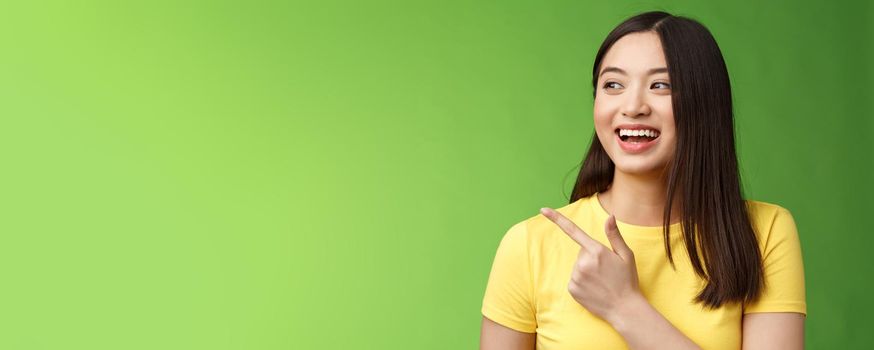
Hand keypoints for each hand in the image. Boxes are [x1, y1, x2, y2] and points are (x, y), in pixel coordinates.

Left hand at [540, 207, 641, 323]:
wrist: (624, 309)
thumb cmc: (628, 280)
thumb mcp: (626, 255)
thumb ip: (614, 235)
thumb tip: (610, 216)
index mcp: (596, 250)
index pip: (573, 230)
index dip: (556, 219)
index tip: (543, 210)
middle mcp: (583, 262)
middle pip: (581, 252)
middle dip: (591, 258)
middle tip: (606, 271)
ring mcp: (576, 276)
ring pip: (578, 266)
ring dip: (587, 271)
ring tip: (602, 281)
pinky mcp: (572, 289)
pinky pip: (574, 279)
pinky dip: (582, 282)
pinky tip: (594, 289)